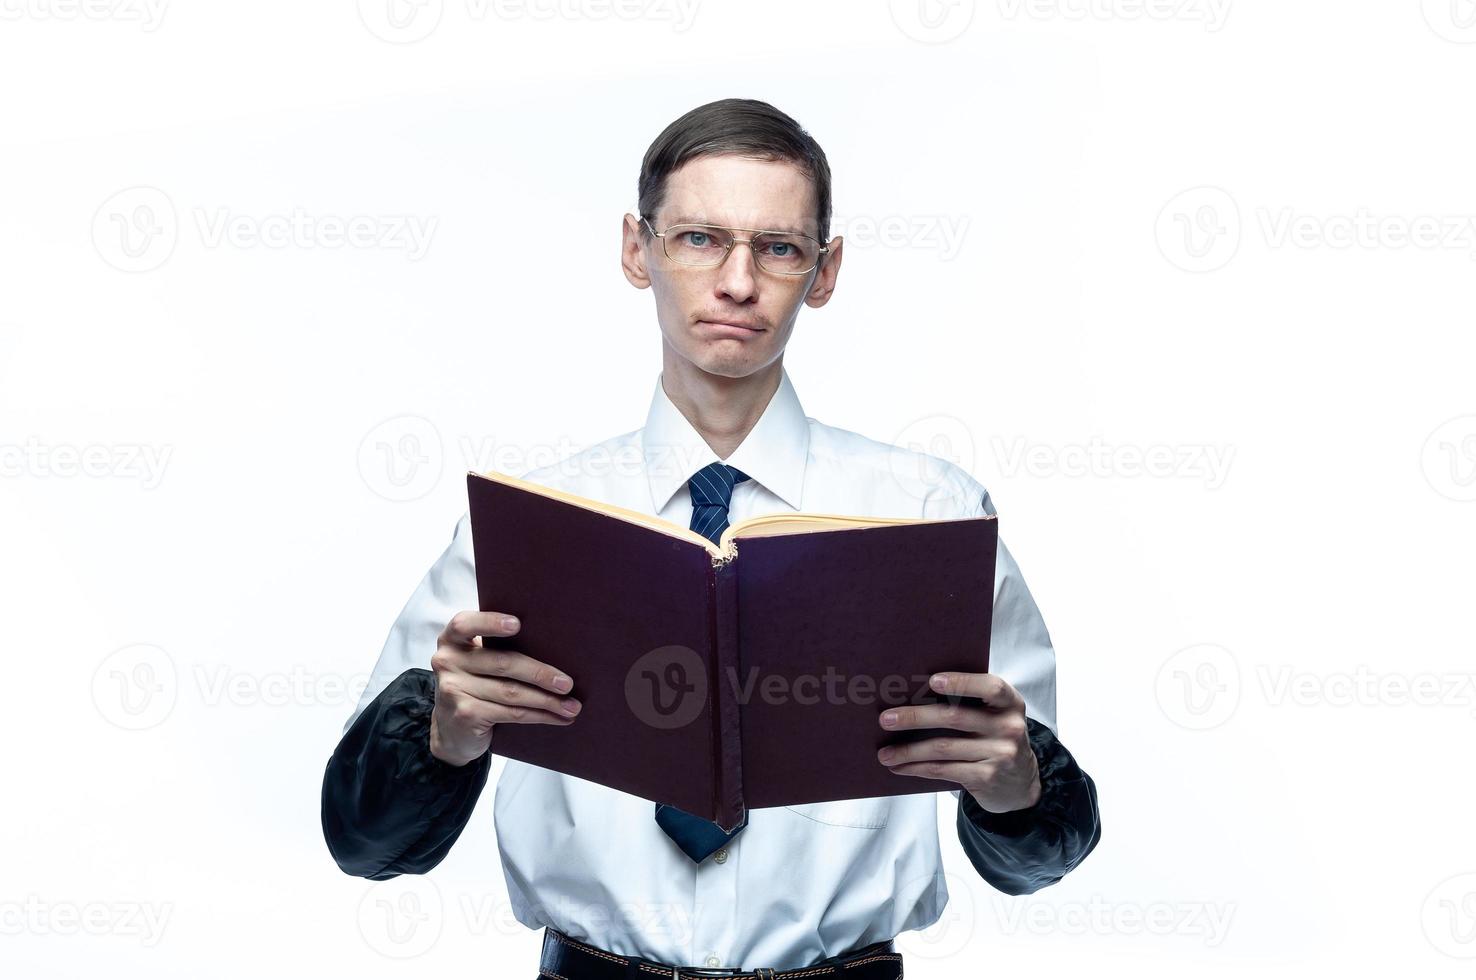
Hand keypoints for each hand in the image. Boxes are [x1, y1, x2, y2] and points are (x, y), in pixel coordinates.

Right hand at [429, 610, 581, 765]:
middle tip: (567, 683)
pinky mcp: (465, 714)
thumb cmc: (475, 685)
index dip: (491, 622)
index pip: (465, 624)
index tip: (518, 624)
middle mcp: (448, 661)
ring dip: (547, 700)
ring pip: (511, 692)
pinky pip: (511, 713)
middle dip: (540, 674)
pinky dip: (538, 716)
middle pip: (502, 663)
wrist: (451, 730)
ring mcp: (453, 689)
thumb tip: (556, 644)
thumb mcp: (477, 661)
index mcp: (453, 639)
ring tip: (572, 705)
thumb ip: (498, 647)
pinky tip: (557, 717)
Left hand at [876, 672, 1040, 813]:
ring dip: (908, 750)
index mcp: (1010, 703)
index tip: (932, 680)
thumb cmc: (997, 739)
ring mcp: (999, 754)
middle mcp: (1009, 727)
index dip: (962, 682)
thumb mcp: (996, 716)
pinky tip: (900, 767)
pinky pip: (944, 769)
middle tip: (886, 719)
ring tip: (884, 753)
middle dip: (915, 717)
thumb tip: (914, 693)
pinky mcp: (986, 777)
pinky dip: (917, 768)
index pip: (990, 687)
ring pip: (943, 748)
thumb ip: (971, 702)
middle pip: (955, 717)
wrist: (1022, 783)